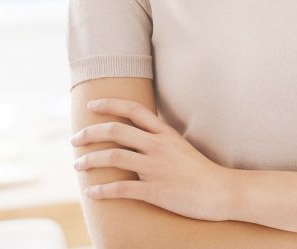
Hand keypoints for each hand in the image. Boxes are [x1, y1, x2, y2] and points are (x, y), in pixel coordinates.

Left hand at [70, 98, 235, 221]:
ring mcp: (156, 168)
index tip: (91, 105)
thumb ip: (159, 137)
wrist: (222, 192)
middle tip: (74, 139)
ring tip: (77, 165)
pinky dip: (103, 190)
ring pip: (114, 157)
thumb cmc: (201, 170)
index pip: (133, 109)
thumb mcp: (180, 145)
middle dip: (90, 133)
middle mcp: (158, 146)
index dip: (109, 104)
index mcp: (164, 133)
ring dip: (90, 160)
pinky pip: (122, 188)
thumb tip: (138, 132)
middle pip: (116, 131)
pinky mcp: (156, 191)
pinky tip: (91, 192)